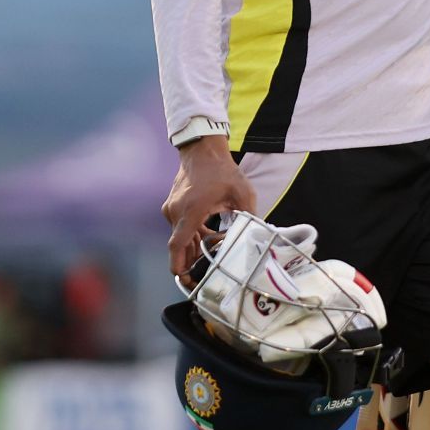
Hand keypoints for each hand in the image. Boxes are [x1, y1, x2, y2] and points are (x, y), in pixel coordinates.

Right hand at [162, 137, 257, 278]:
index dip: (179, 266)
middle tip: (201, 277)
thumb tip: (257, 235)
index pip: (177, 245)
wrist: (202, 150)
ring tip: (208, 258)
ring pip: (180, 237)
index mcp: (190, 211)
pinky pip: (181, 227)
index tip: (184, 279)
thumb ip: (249, 216)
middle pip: (179, 246)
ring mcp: (172, 208)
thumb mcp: (242, 192)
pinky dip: (192, 235)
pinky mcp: (173, 206)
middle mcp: (176, 212)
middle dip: (188, 263)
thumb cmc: (222, 170)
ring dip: (192, 248)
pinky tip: (206, 238)